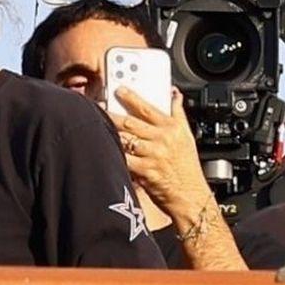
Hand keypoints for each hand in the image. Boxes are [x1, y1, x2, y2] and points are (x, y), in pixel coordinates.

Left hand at [111, 87, 213, 226]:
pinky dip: (113, 153)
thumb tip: (174, 93)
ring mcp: (153, 155)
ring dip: (109, 132)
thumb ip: (178, 112)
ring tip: (95, 125)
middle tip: (98, 105)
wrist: (190, 195)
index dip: (131, 97)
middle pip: (131, 122)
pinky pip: (124, 159)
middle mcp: (163, 139)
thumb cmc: (187, 166)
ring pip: (125, 140)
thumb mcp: (187, 135)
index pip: (148, 107)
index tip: (119, 89)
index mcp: (172, 127)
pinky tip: (102, 148)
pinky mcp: (145, 172)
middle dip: (112, 113)